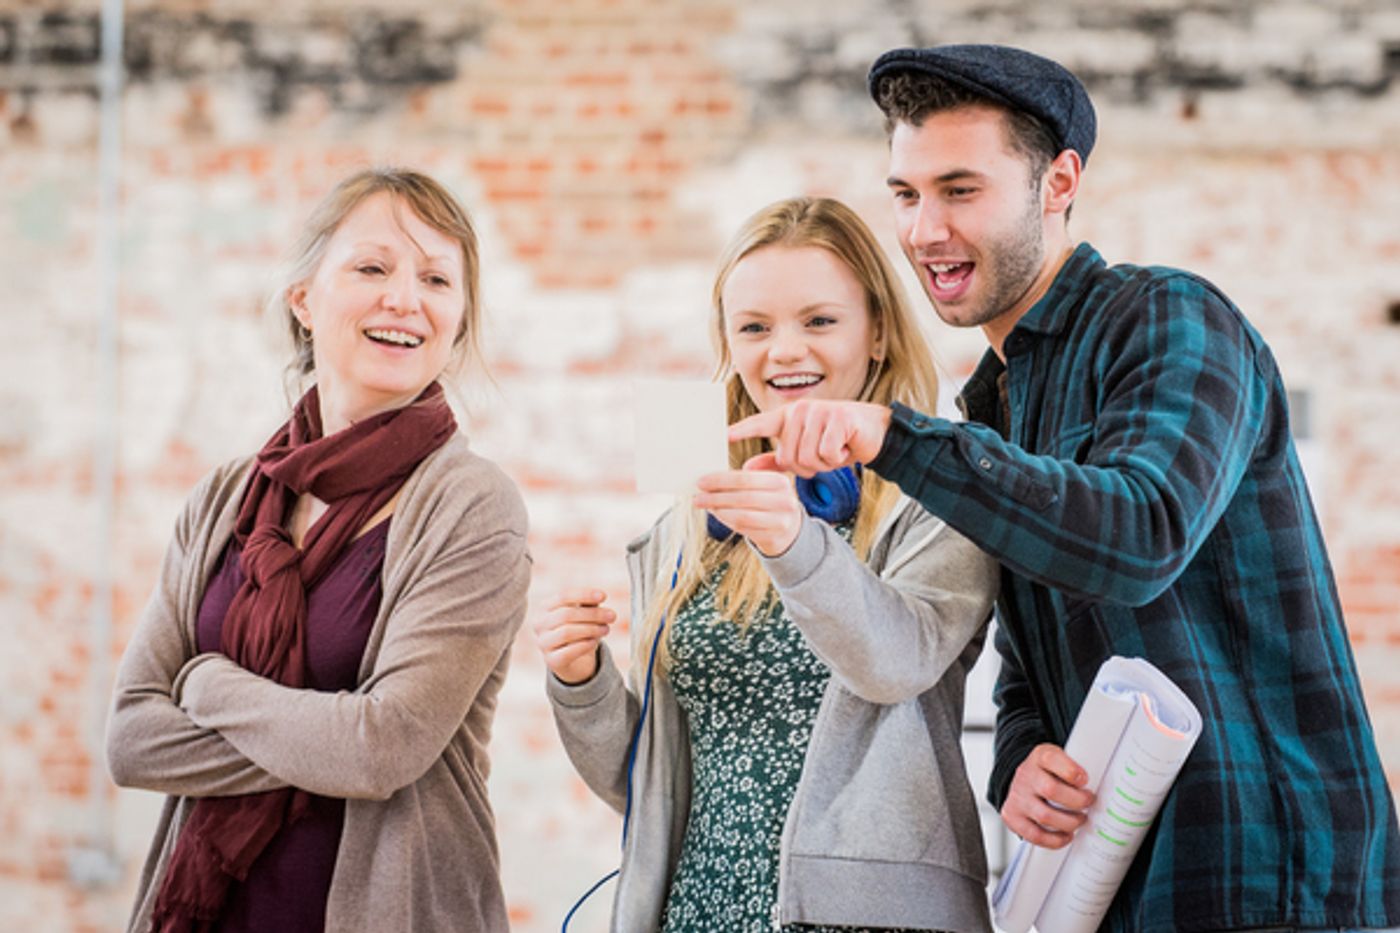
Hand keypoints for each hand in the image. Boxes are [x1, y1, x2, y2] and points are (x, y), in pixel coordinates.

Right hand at [532, 589, 616, 684]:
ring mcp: (543, 643)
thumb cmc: (577, 630)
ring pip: (566, 632)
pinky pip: (568, 652)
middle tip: (612, 616)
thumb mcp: (582, 614)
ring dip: (591, 629)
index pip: (563, 596)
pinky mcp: (551, 661)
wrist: (572, 659)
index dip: (584, 595)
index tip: (604, 596)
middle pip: (566, 614)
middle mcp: (539, 624)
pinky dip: (584, 645)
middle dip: (593, 614)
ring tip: (606, 629)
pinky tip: (594, 642)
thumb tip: (599, 597)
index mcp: (544, 608)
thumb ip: (588, 604)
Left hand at [693, 455, 803, 556]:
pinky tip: (717, 514)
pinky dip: (726, 521)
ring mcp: (780, 522)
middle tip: (698, 497)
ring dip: (719, 511)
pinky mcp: (773, 537)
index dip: (721, 480)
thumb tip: (715, 475)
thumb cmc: (769, 501)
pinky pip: (743, 529)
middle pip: (743, 497)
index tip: (701, 481)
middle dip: (716, 497)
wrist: (789, 529)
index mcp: (780, 482)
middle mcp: (784, 501)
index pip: (746, 479)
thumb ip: (749, 473)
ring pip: (742, 516)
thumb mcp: (766, 483)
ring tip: (705, 506)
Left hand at [728, 400, 890, 477]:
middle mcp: (800, 410)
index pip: (761, 423)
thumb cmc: (837, 442)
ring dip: (824, 463)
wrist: (873, 433)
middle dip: (807, 466)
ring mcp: (819, 411)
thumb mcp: (805, 453)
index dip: (743, 430)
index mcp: (789, 416)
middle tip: (823, 456)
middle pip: (788, 457)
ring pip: (807, 457)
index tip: (724, 436)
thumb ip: (777, 461)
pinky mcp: (838, 419)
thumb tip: (747, 468)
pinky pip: (826, 453)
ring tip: (834, 450)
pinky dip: (837, 458)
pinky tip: (845, 447)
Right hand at [999, 743, 1095, 848]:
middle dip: (1077, 801)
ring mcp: (1017, 797)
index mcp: (1040, 756)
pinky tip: (1066, 835)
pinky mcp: (1012, 816)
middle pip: (1051, 790)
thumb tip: (1105, 783)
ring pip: (1045, 816)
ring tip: (1079, 820)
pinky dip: (1055, 840)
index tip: (1085, 780)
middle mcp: (1025, 775)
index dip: (1071, 771)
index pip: (1051, 759)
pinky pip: (1035, 834)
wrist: (1023, 779)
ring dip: (1070, 822)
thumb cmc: (1049, 772)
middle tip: (1088, 803)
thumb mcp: (1061, 759)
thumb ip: (1077, 767)